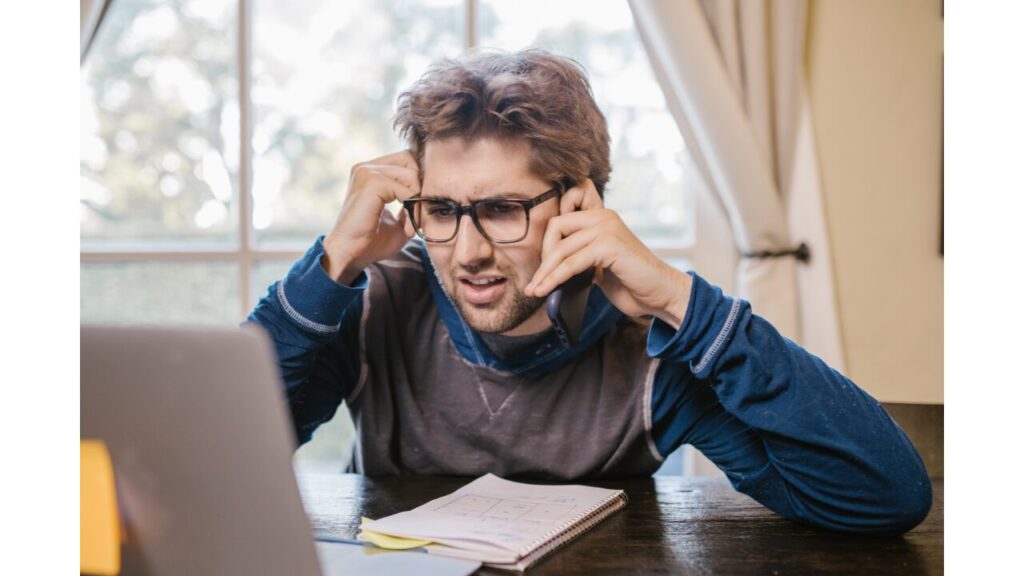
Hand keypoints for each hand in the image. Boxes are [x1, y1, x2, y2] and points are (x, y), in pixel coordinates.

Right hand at [322, 151, 419, 283]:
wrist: (350, 255)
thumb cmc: (371, 242)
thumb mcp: (398, 220)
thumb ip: (411, 204)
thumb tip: (428, 194)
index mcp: (370, 172)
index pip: (406, 160)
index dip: (419, 181)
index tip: (419, 209)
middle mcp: (366, 167)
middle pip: (411, 160)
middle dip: (420, 187)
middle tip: (418, 215)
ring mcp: (367, 172)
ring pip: (411, 175)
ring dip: (418, 202)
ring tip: (412, 225)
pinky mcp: (372, 182)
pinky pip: (406, 190)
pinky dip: (412, 209)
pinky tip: (407, 228)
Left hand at [524, 179, 692, 328]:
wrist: (661, 294)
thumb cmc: (632, 283)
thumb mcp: (599, 265)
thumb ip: (580, 257)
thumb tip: (548, 268)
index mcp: (601, 217)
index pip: (562, 214)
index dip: (548, 239)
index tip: (542, 265)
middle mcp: (603, 217)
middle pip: (555, 227)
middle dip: (543, 257)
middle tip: (537, 281)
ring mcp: (607, 228)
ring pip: (560, 248)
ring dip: (544, 273)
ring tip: (535, 291)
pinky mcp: (609, 245)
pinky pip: (571, 262)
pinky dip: (555, 278)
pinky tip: (546, 291)